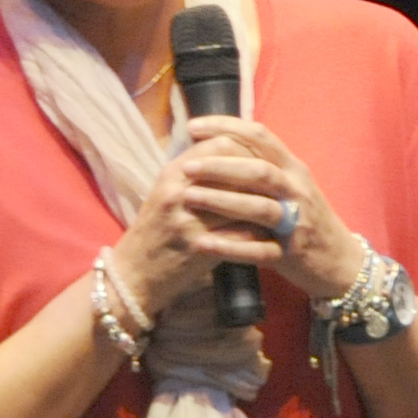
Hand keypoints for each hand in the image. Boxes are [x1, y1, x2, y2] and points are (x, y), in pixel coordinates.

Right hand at [107, 133, 299, 316]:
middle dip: (261, 175)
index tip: (264, 156)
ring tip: (281, 204)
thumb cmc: (155, 230)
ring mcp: (189, 221)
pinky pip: (241, 234)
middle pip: (234, 169)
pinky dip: (259, 233)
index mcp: (173, 173)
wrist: (135, 273)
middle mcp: (180, 192)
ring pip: (243, 201)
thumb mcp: (167, 191)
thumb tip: (232, 148)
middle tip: (279, 180)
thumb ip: (195, 170)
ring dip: (266, 202)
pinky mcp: (199, 249)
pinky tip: (271, 234)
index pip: (220, 144)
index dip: (247, 147)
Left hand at [172, 116, 369, 303]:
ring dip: (221, 201)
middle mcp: (297, 190)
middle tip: (186, 167)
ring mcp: (297, 223)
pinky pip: (258, 250)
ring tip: (188, 198)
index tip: (192, 127)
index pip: (260, 137)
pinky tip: (202, 243)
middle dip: (220, 166)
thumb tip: (219, 141)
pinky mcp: (291, 254)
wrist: (340, 261)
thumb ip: (262, 164)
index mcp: (293, 168)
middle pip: (259, 171)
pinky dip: (229, 247)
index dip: (227, 127)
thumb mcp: (291, 185)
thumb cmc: (306, 218)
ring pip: (259, 208)